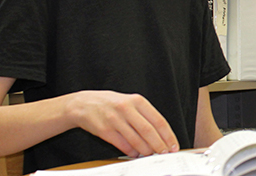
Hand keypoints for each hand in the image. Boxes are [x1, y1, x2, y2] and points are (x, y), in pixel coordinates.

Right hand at [64, 91, 178, 157]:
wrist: (82, 104)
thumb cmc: (111, 104)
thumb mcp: (130, 102)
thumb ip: (145, 115)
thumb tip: (161, 135)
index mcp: (137, 101)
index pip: (159, 121)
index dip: (168, 136)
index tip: (173, 146)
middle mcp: (127, 109)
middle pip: (149, 132)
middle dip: (160, 146)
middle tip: (165, 153)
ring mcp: (115, 120)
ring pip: (137, 140)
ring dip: (146, 151)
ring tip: (150, 154)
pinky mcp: (105, 131)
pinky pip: (123, 145)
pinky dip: (132, 152)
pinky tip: (136, 153)